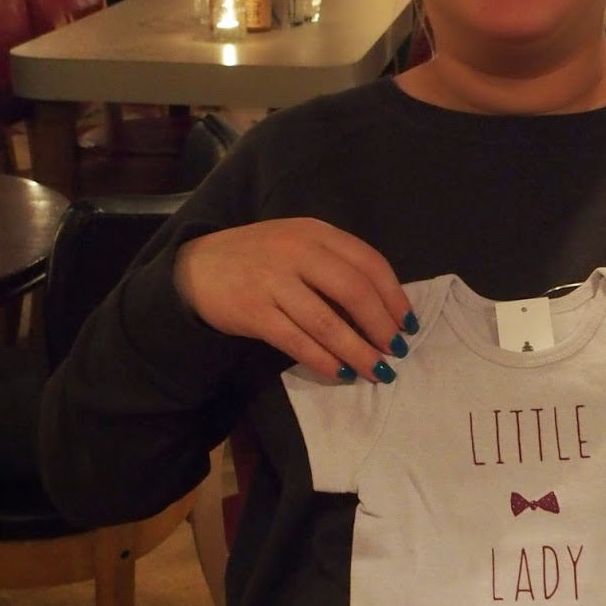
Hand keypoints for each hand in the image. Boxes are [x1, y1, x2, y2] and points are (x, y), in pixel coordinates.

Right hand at [173, 219, 417, 381]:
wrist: (197, 267)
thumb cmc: (260, 258)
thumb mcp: (299, 244)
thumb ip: (335, 264)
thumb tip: (383, 307)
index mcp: (315, 232)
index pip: (369, 262)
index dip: (395, 296)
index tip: (408, 323)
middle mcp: (296, 251)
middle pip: (355, 291)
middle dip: (382, 326)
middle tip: (397, 350)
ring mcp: (274, 282)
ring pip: (328, 323)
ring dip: (359, 351)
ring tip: (379, 370)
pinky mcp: (254, 312)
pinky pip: (298, 342)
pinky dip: (324, 361)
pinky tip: (341, 373)